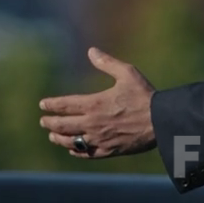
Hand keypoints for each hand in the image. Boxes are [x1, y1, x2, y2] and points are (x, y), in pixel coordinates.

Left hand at [39, 47, 157, 159]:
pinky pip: (87, 154)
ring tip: (52, 136)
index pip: (65, 105)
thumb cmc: (144, 95)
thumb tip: (91, 51)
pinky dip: (76, 151)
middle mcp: (93, 123)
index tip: (43, 104)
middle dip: (50, 122)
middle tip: (43, 121)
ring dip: (59, 138)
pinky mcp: (109, 150)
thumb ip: (107, 63)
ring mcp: (100, 139)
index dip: (52, 105)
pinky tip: (73, 149)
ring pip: (72, 142)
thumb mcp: (127, 73)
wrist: (161, 122)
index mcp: (95, 104)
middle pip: (63, 125)